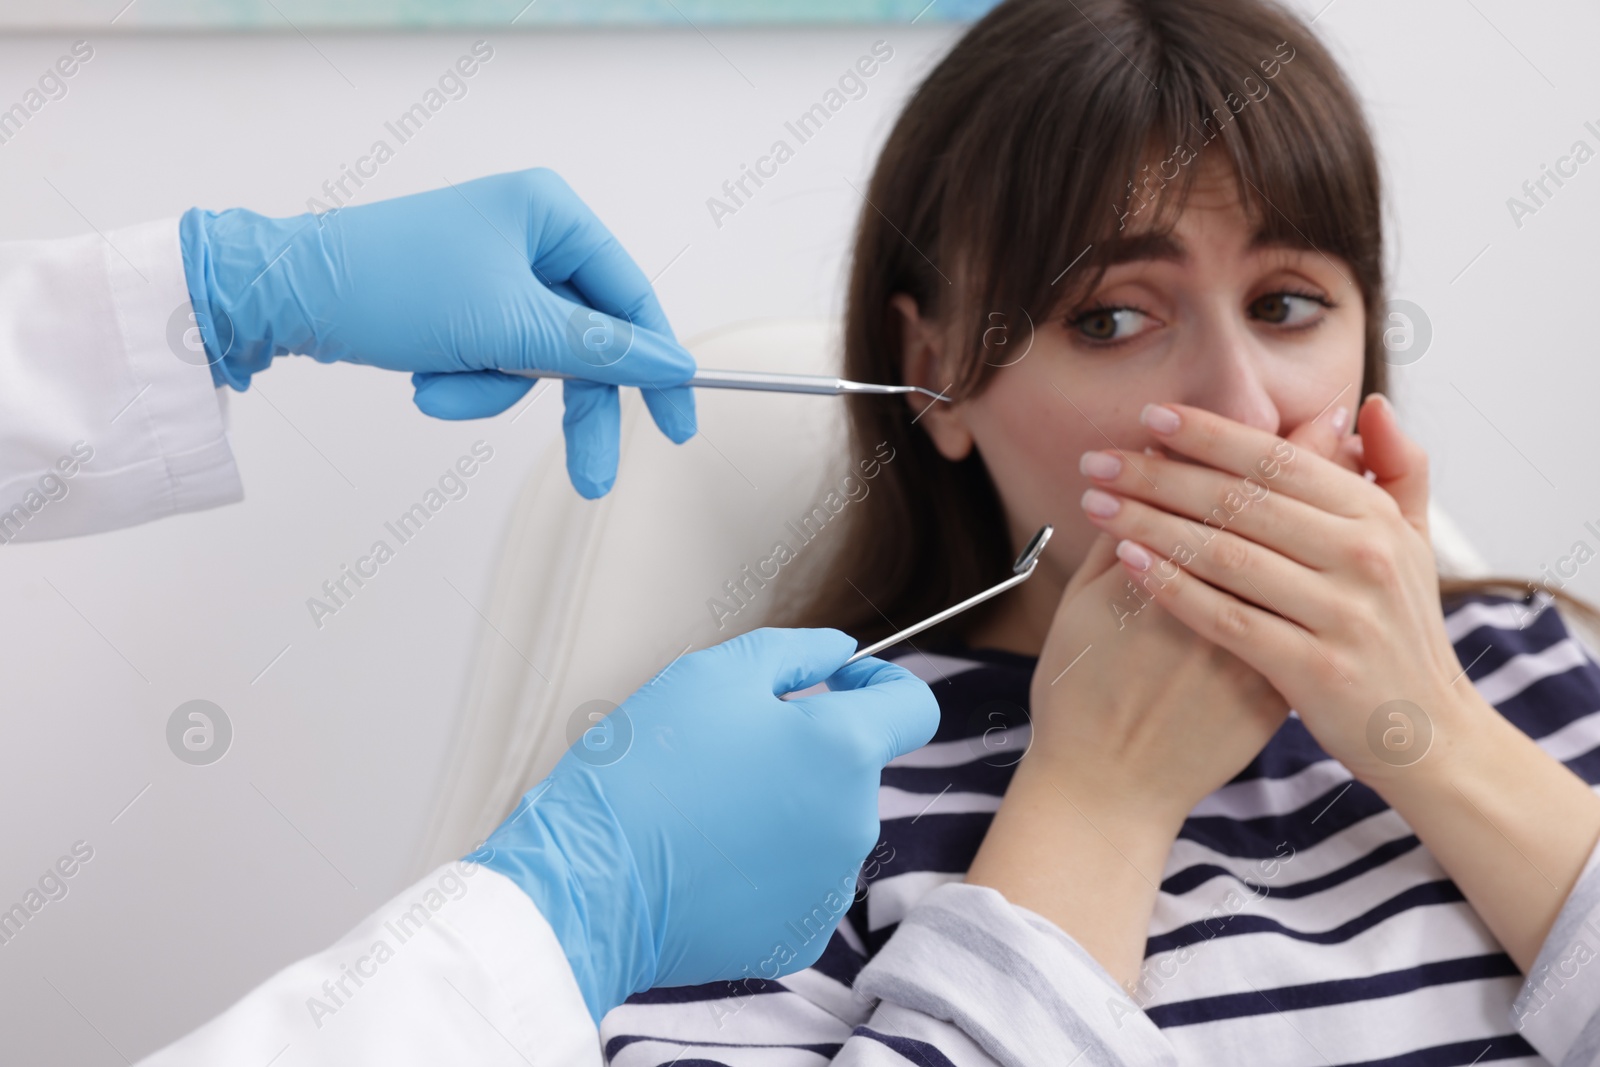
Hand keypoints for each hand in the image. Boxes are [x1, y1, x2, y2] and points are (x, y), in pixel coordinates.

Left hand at [179, 168, 695, 497]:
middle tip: (592, 475)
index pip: (631, 297)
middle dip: (570, 405)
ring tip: (441, 387)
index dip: (656, 365)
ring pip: (538, 358)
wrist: (281, 297)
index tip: (676, 424)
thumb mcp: (509, 325)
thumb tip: (673, 364)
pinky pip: (497, 360)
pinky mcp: (462, 304)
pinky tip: (423, 377)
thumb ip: (601, 350)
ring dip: (494, 388)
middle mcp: (529, 233)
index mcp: (551, 213)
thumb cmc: (389, 286)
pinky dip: (466, 382)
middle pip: (587, 339)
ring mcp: (494, 270)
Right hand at [470, 627, 938, 1020]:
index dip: (879, 681)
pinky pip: (800, 882)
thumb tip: (843, 654)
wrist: (589, 883)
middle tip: (728, 747)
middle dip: (808, 748)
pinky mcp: (798, 937)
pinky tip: (709, 860)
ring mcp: (831, 888)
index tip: (838, 680)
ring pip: (825, 824)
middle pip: (855, 767)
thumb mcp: (716, 673)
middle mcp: (856, 823)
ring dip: (787, 806)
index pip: (914, 706)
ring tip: (709, 808)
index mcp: (846, 750)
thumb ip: (798, 650)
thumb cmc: (646, 768)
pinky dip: (767, 866)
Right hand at [965, 410, 1357, 988]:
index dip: (1248, 448)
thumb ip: (1117, 543)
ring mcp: (1252, 649)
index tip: (1277, 413)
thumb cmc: (1078, 694)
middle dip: (1302, 464)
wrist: (1107, 788)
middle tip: (1325, 416)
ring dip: (1322, 516)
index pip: (1223, 491)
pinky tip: (1328, 552)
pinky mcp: (1273, 687)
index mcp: (1159, 574)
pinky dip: (1316, 583)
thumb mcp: (1082, 607)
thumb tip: (1140, 483)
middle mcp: (1216, 606)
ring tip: (1339, 468)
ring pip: (1297, 568)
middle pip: (1273, 516)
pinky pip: (1300, 623)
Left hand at [1076, 394, 1473, 786]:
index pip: (1278, 459)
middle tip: (1096, 460)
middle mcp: (1363, 557)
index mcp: (1376, 517)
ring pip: (1225, 553)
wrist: (1430, 736)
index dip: (1210, 434)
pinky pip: (1227, 618)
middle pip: (1240, 500)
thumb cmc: (1403, 633)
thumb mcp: (1416, 544)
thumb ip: (1398, 470)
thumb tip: (1367, 404)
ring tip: (1095, 504)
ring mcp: (1341, 614)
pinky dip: (1172, 585)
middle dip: (1158, 474)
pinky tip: (1125, 560)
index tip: (1150, 416)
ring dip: (1150, 522)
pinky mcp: (1314, 669)